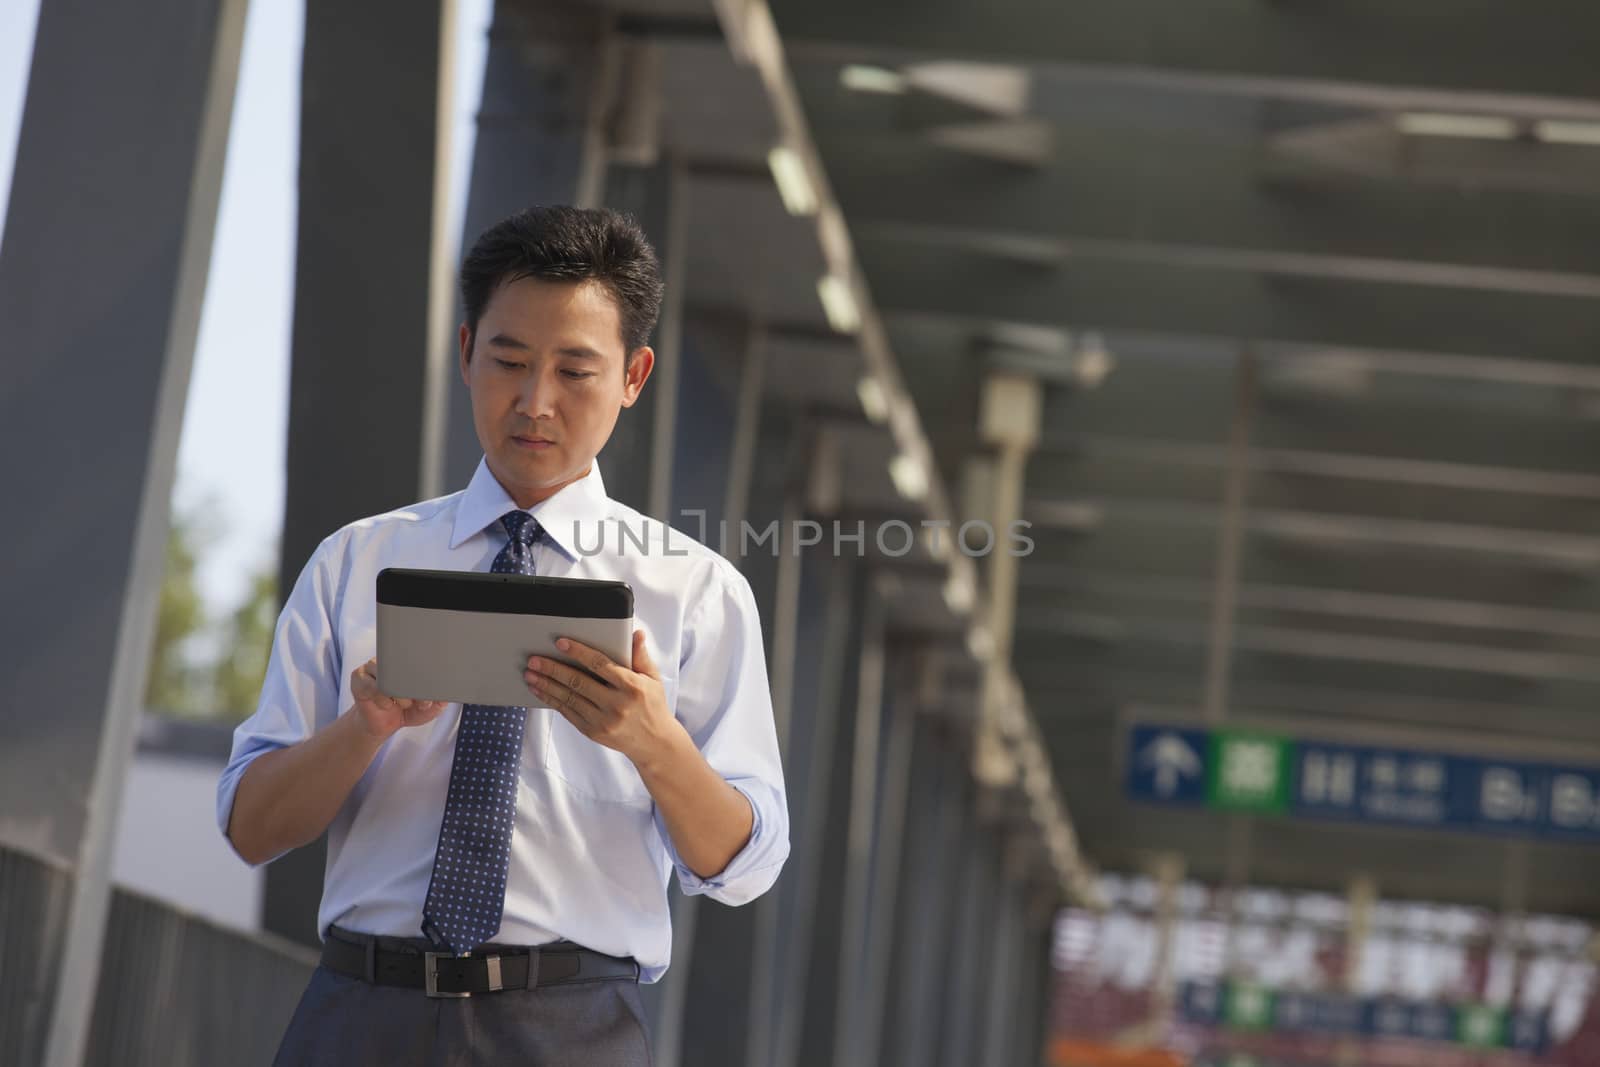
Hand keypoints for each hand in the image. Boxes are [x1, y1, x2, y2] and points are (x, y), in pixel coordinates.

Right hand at [349, 659, 447, 739]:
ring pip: (388, 675)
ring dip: (400, 694)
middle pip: (404, 663)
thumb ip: (440, 700)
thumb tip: (448, 694)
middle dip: (416, 685)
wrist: (380, 725)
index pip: (419, 655)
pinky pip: (373, 687)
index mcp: (407, 660)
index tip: (435, 686)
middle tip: (422, 701)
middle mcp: (389, 658)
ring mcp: (372, 667)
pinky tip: (386, 705)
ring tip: (404, 704)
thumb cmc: (405, 710)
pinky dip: (383, 700)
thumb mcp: (428, 708)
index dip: (429, 671)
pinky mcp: (358, 678)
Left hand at [524, 631, 678, 766]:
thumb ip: (641, 656)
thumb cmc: (653, 706)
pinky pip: (569, 713)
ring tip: (530, 674)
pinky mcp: (593, 732)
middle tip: (534, 659)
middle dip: (553, 669)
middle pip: (578, 682)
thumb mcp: (652, 679)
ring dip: (547, 685)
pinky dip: (552, 701)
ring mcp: (603, 720)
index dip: (579, 652)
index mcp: (631, 686)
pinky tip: (540, 691)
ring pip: (569, 698)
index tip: (560, 643)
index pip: (601, 665)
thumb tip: (636, 633)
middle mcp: (617, 704)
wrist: (654, 743)